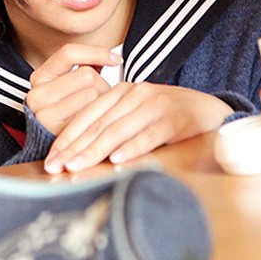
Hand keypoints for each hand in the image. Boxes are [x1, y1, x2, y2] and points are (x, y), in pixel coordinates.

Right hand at [25, 44, 122, 135]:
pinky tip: (98, 123)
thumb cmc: (72, 112)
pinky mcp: (57, 134)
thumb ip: (87, 66)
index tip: (116, 59)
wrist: (58, 152)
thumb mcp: (72, 85)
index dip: (96, 52)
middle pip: (86, 75)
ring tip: (97, 112)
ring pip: (92, 93)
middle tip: (100, 99)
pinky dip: (101, 117)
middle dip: (101, 84)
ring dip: (103, 102)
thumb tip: (113, 57)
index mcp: (39, 77)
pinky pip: (93, 116)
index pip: (68, 53)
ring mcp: (44, 115)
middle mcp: (36, 95)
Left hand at [43, 83, 232, 173]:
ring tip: (78, 166)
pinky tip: (118, 160)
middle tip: (56, 167)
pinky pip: (148, 134)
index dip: (67, 137)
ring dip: (96, 150)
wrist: (209, 109)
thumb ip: (112, 126)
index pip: (87, 116)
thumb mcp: (136, 115)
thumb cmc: (167, 117)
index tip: (52, 159)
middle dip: (75, 147)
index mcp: (120, 92)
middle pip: (99, 124)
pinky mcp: (173, 117)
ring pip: (119, 129)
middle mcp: (134, 94)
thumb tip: (78, 153)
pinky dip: (132, 147)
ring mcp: (154, 104)